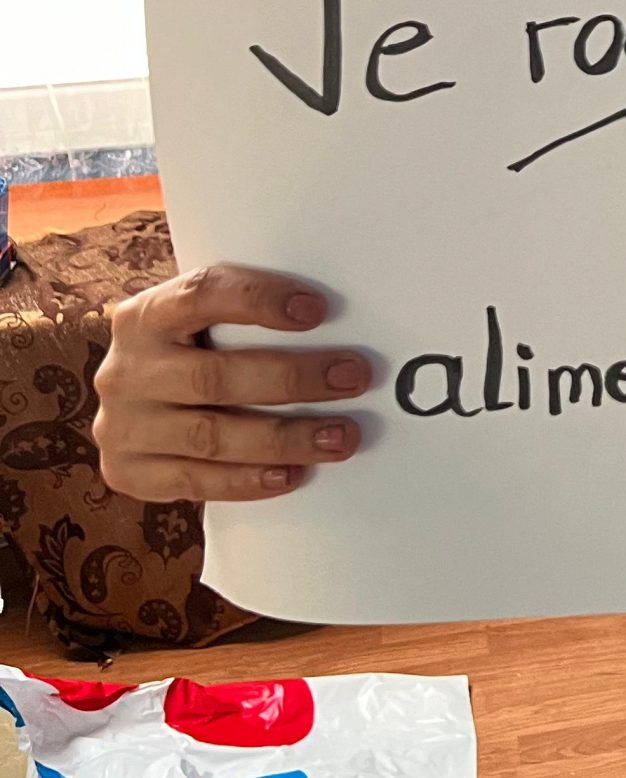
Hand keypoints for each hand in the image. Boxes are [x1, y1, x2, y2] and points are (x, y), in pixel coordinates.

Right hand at [92, 264, 367, 501]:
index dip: (259, 301)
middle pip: (216, 376)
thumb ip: (240, 320)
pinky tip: (292, 473)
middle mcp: (128, 370)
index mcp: (145, 315)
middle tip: (353, 377)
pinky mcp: (129, 473)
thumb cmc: (180, 354)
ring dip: (285, 438)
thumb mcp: (194, 323)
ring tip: (339, 436)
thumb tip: (335, 324)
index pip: (201, 295)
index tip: (317, 309)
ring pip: (212, 436)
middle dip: (294, 378)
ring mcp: (123, 426)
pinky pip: (197, 482)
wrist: (120, 408)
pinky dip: (249, 480)